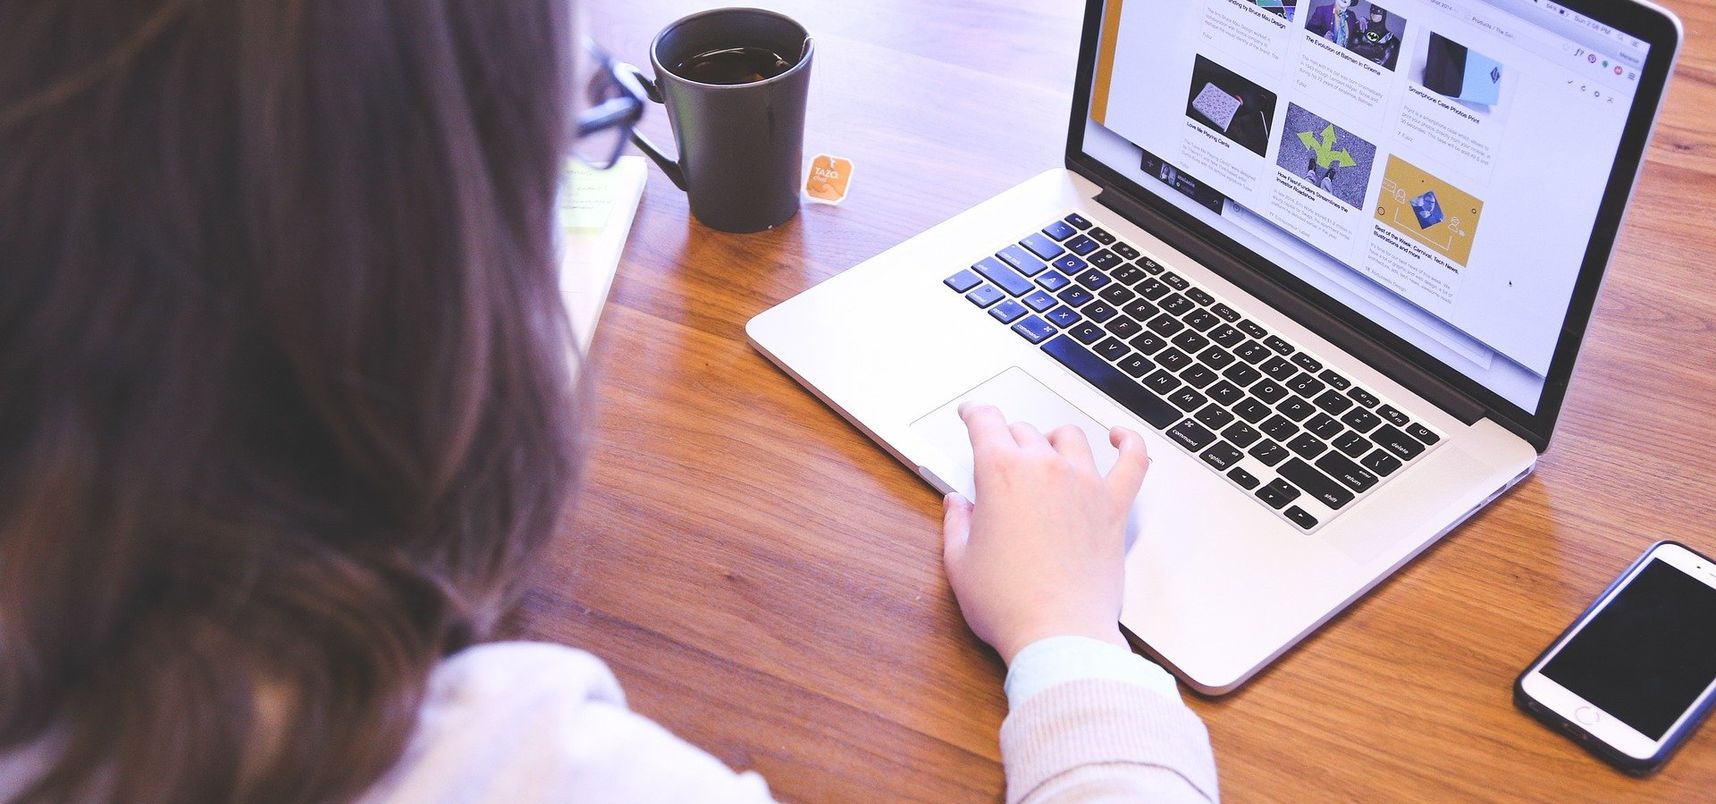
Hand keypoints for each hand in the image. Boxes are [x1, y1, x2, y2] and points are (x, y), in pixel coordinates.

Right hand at [941, 402, 1150, 663]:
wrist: (1059, 633)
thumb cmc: (1009, 604)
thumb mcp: (960, 563)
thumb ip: (957, 524)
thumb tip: (958, 505)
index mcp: (1001, 474)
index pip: (986, 423)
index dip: (974, 413)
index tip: (972, 414)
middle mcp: (1045, 468)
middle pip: (1024, 431)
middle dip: (1007, 439)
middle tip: (1000, 456)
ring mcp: (1085, 484)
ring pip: (1070, 437)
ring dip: (1053, 439)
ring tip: (1046, 451)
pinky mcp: (1114, 507)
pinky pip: (1132, 461)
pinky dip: (1128, 443)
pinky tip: (1120, 437)